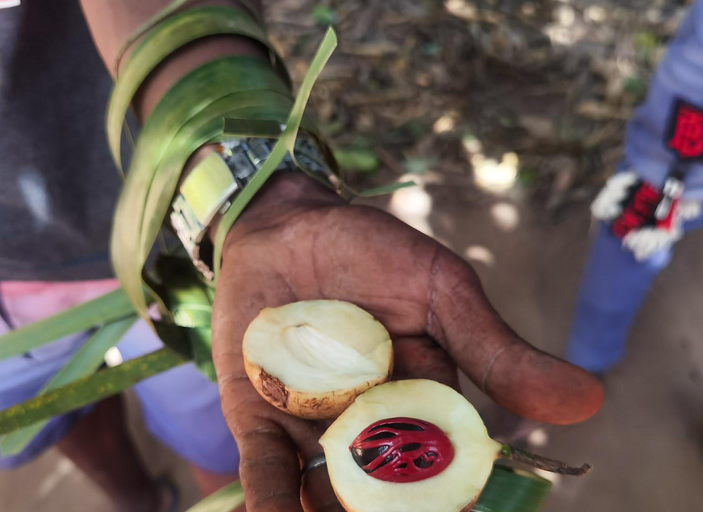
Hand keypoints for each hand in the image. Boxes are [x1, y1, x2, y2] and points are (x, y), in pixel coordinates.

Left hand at [212, 173, 602, 511]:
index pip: (447, 464)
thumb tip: (588, 399)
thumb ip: (496, 350)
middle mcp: (368, 427)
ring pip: (324, 491)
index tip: (458, 508)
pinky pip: (264, 468)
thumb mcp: (443, 294)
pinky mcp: (256, 417)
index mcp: (423, 403)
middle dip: (386, 510)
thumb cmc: (370, 252)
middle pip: (385, 491)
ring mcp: (310, 426)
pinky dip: (269, 499)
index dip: (453, 495)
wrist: (286, 222)